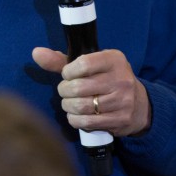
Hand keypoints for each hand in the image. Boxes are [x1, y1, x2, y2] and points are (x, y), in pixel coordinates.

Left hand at [32, 47, 150, 136]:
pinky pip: (88, 122)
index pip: (82, 64)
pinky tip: (75, 115)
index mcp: (114, 60)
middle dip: (64, 90)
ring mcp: (123, 101)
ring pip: (81, 106)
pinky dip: (75, 120)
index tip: (67, 75)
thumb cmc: (105, 79)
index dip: (67, 72)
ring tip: (68, 103)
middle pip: (78, 88)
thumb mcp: (88, 64)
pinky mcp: (121, 120)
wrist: (139, 104)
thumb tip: (36, 53)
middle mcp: (121, 79)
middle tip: (65, 91)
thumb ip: (61, 60)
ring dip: (68, 106)